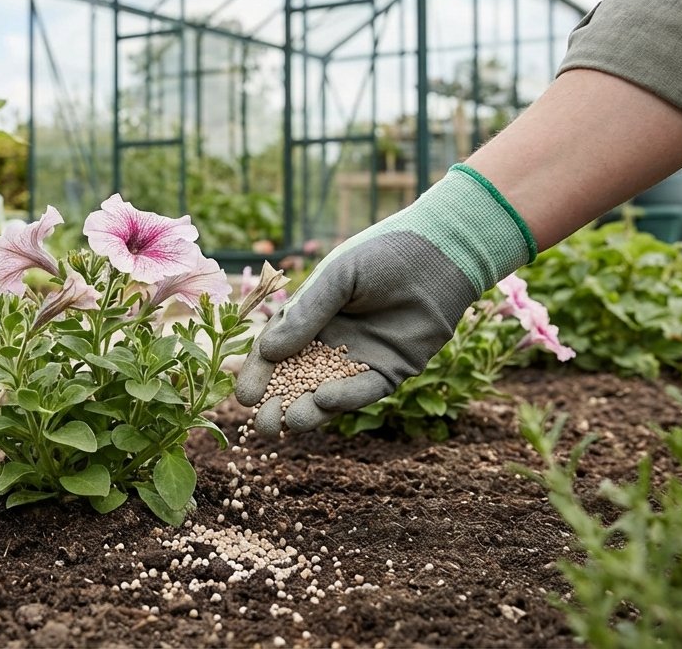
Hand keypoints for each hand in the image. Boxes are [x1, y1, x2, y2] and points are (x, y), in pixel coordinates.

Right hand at [234, 234, 475, 434]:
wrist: (438, 255)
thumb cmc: (382, 256)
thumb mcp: (336, 279)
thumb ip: (305, 314)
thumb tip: (269, 351)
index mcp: (310, 319)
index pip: (275, 352)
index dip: (259, 374)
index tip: (243, 396)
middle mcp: (331, 343)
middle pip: (296, 381)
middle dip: (277, 404)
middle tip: (261, 425)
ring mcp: (360, 360)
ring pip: (327, 393)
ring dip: (307, 410)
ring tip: (287, 423)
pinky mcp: (391, 372)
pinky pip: (364, 391)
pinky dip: (344, 398)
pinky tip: (323, 401)